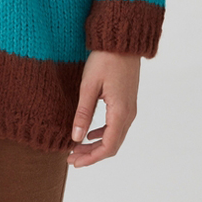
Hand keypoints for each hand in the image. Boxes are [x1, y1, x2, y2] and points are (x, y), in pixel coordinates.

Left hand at [68, 50, 141, 166]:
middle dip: (91, 154)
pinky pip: (116, 126)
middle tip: (71, 158)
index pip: (107, 146)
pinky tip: (90, 132)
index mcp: (120, 112)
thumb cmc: (105, 58)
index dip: (90, 158)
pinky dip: (103, 134)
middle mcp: (129, 114)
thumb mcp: (89, 85)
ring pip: (115, 136)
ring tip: (77, 147)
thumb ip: (83, 112)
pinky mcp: (127, 101)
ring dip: (96, 145)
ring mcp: (130, 108)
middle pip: (112, 145)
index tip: (73, 161)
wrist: (122, 40)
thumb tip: (76, 138)